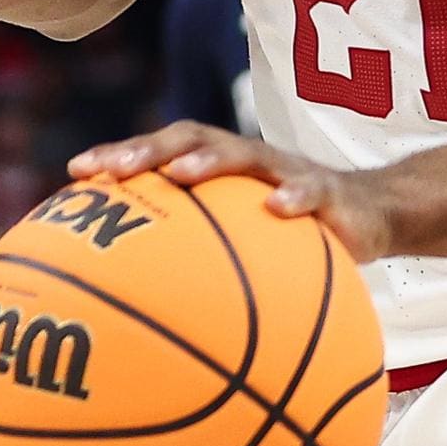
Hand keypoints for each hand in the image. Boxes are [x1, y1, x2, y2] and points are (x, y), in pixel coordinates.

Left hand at [69, 121, 398, 262]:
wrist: (372, 216)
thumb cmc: (293, 236)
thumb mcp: (245, 243)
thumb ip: (199, 260)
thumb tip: (136, 306)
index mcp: (218, 169)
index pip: (159, 151)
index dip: (119, 154)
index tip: (74, 171)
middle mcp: (245, 160)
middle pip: (189, 138)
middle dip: (149, 149)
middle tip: (116, 168)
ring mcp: (285, 171)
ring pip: (243, 154)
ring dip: (210, 161)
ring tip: (182, 174)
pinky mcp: (329, 192)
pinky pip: (311, 191)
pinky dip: (293, 196)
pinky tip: (276, 208)